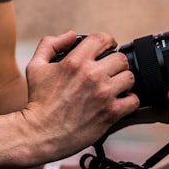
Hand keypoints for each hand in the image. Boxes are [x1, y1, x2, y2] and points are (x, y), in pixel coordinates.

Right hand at [21, 31, 139, 159]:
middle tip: (110, 72)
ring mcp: (103, 94)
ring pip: (130, 77)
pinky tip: (119, 102)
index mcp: (76, 61)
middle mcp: (92, 75)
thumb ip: (50, 44)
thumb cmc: (37, 101)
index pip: (102, 39)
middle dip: (116, 64)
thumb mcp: (35, 66)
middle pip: (120, 58)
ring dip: (123, 82)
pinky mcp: (110, 112)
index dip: (108, 42)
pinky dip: (129, 101)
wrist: (39, 134)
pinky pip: (133, 100)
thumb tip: (71, 35)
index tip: (109, 48)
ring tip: (115, 88)